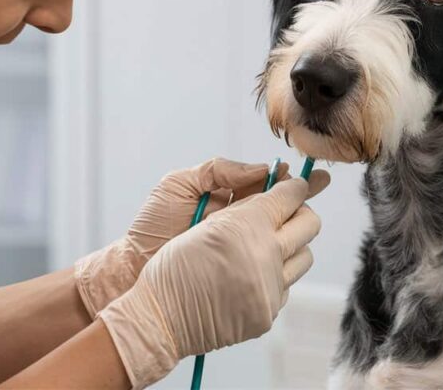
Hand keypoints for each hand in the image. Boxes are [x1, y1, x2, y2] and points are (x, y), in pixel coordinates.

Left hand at [74, 158, 289, 317]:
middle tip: (308, 194)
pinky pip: (270, 264)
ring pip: (279, 235)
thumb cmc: (152, 225)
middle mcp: (239, 222)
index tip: (308, 177)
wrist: (133, 269)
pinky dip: (280, 257)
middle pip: (279, 208)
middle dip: (297, 200)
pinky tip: (286, 251)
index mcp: (228, 197)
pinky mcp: (242, 274)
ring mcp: (242, 248)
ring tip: (300, 218)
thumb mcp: (178, 186)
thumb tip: (260, 169)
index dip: (289, 181)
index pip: (267, 185)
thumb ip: (217, 171)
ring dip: (291, 227)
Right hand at [98, 171, 329, 388]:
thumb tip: (267, 177)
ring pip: (304, 255)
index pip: (289, 195)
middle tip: (284, 210)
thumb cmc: (171, 261)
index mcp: (248, 225)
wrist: (158, 317)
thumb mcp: (201, 221)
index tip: (293, 183)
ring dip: (291, 246)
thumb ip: (237, 194)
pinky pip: (287, 285)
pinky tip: (250, 274)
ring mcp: (270, 287)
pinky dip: (275, 275)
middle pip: (309, 223)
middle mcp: (266, 255)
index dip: (294, 185)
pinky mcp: (267, 313)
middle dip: (300, 211)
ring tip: (266, 245)